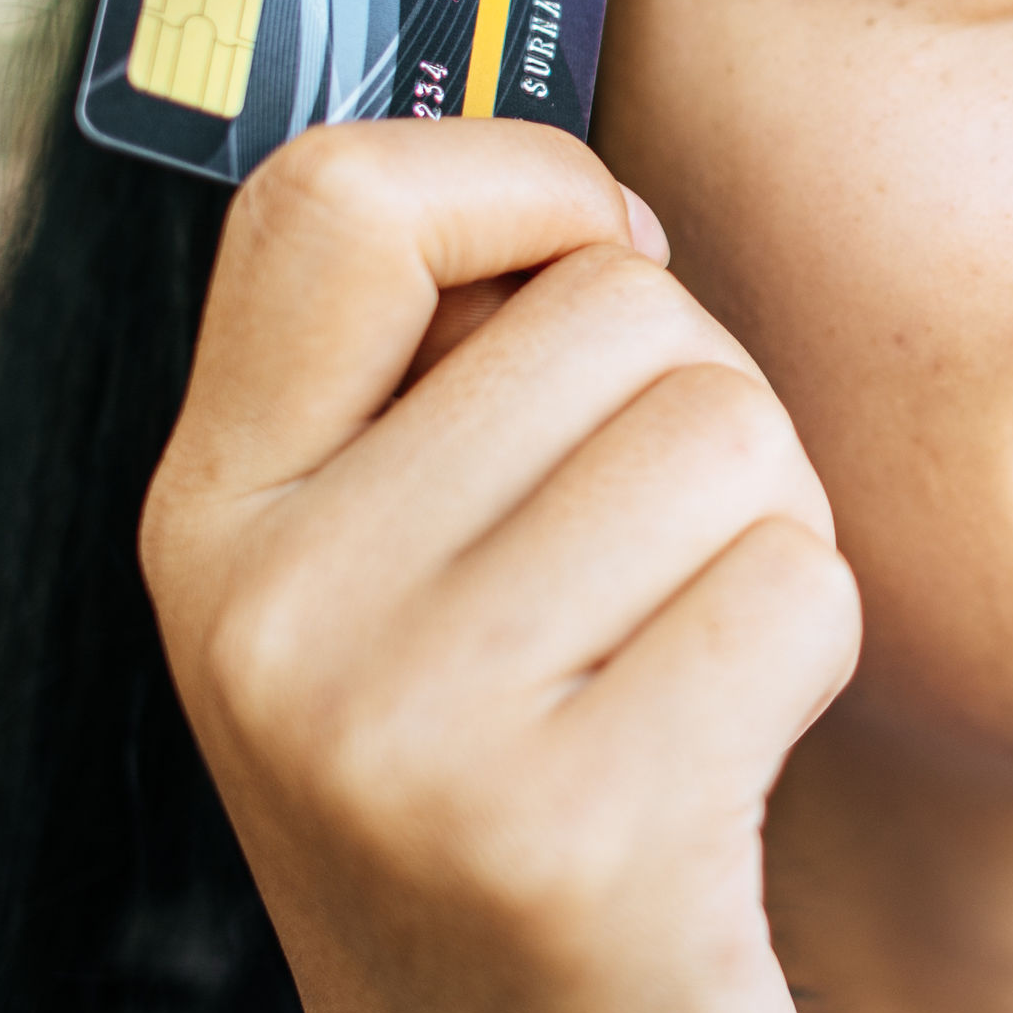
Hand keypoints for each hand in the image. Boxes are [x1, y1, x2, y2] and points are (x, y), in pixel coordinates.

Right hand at [141, 119, 860, 1012]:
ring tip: (677, 670)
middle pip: (613, 306)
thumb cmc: (512, 802)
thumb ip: (431, 390)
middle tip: (645, 576)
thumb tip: (588, 188)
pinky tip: (720, 766)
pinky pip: (798, 588)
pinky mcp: (571, 834)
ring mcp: (403, 731)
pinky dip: (806, 657)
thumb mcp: (393, 596)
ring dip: (765, 537)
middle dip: (699, 409)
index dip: (517, 179)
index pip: (332, 199)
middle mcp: (268, 617)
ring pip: (728, 431)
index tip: (595, 262)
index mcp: (206, 522)